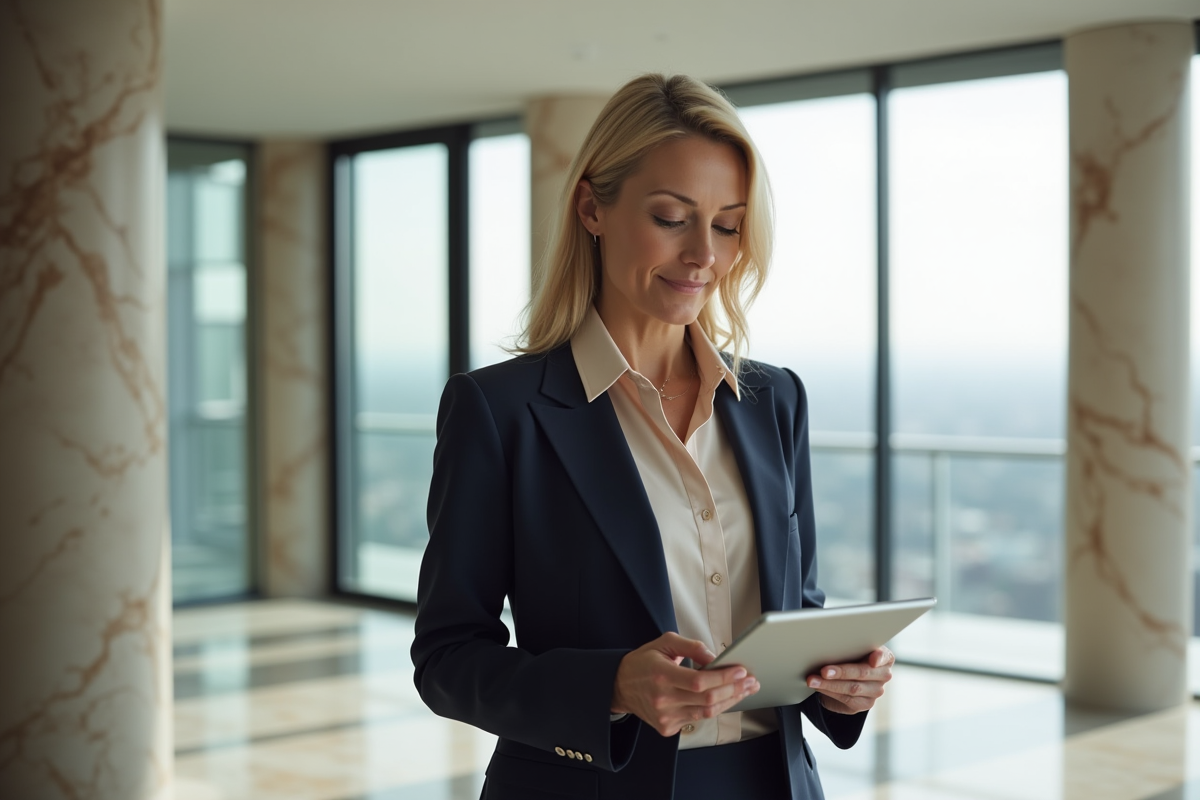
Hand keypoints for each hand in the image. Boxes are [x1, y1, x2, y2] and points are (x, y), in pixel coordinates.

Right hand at [611, 632, 759, 736]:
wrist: (619, 686)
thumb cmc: (643, 662)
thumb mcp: (664, 643)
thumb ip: (692, 647)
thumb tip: (715, 658)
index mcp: (661, 675)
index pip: (699, 681)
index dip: (723, 678)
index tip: (741, 671)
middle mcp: (663, 699)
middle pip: (707, 699)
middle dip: (734, 690)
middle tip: (750, 681)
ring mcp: (665, 717)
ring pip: (706, 713)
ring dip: (729, 701)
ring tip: (744, 690)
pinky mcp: (667, 728)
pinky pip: (697, 720)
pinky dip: (713, 709)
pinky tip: (724, 699)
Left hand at [806, 646, 893, 714]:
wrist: (848, 677)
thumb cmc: (851, 656)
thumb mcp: (853, 648)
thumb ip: (851, 646)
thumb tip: (830, 644)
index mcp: (885, 657)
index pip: (884, 656)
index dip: (879, 657)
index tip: (873, 659)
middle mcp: (884, 675)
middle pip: (863, 672)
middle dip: (841, 672)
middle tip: (824, 670)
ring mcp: (876, 691)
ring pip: (852, 688)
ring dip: (829, 684)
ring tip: (813, 679)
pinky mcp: (865, 704)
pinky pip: (846, 698)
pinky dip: (829, 692)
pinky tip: (818, 687)